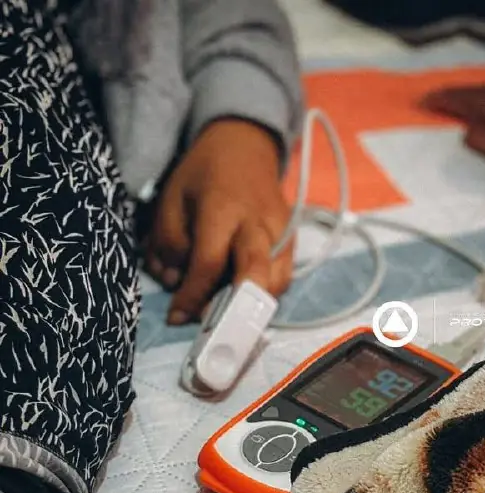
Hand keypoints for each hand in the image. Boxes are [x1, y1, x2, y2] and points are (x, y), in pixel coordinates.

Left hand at [146, 119, 292, 323]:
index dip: (192, 296)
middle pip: (256, 277)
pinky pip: (283, 278)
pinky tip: (241, 296)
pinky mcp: (293, 241)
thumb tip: (174, 283)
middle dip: (236, 313)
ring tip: (225, 314)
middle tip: (214, 332)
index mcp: (224, 208)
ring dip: (251, 307)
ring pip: (276, 284)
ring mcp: (283, 232)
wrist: (245, 146)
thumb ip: (168, 243)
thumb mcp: (172, 198)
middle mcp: (259, 223)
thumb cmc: (203, 174)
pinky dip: (263, 294)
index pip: (210, 263)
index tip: (177, 317)